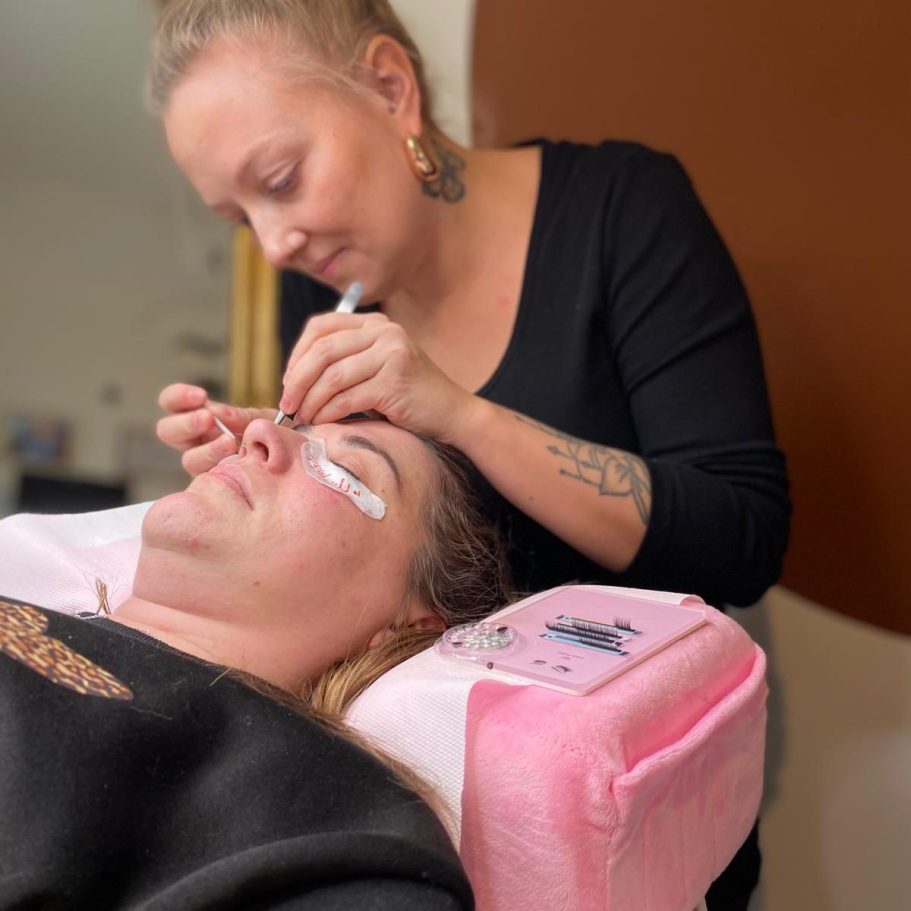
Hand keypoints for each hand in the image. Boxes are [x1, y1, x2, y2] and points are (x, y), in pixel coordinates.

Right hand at [156, 383, 270, 475]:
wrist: (296, 458)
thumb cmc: (276, 434)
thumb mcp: (263, 419)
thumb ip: (242, 416)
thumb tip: (219, 413)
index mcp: (200, 418)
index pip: (171, 403)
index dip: (178, 398)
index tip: (201, 395)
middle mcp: (196, 441)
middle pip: (166, 431)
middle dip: (185, 423)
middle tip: (208, 418)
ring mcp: (205, 465)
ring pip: (188, 460)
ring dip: (206, 449)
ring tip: (229, 442)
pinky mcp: (217, 485)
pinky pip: (208, 482)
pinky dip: (220, 471)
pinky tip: (237, 465)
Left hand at [281, 311, 474, 441]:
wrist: (452, 413)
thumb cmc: (408, 397)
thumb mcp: (376, 368)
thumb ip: (344, 363)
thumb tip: (293, 379)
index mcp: (375, 323)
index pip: (321, 327)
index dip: (297, 354)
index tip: (288, 381)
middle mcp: (384, 332)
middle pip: (322, 350)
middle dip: (297, 381)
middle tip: (287, 405)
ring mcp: (391, 354)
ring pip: (331, 377)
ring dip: (310, 401)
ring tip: (303, 418)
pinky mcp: (395, 381)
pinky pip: (347, 398)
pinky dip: (328, 413)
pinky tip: (322, 423)